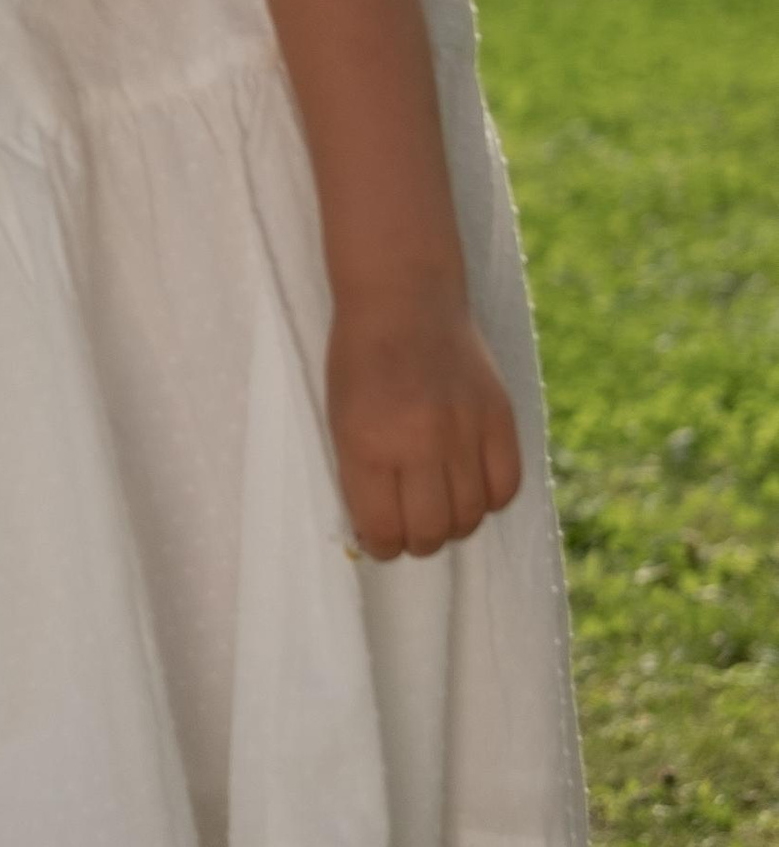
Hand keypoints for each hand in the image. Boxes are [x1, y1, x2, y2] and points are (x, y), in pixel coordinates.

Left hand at [327, 287, 524, 559]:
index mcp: (367, 443)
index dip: (382, 547)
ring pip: (471, 517)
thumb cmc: (359, 360)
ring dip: (453, 526)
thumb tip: (380, 531)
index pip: (384, 528)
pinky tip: (470, 489)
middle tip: (409, 531)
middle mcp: (419, 443)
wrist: (404, 299)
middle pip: (432, 532)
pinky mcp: (501, 418)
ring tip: (438, 510)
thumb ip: (359, 474)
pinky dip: (489, 500)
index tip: (380, 543)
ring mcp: (465, 431)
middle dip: (417, 542)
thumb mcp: (340, 418)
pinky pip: (506, 487)